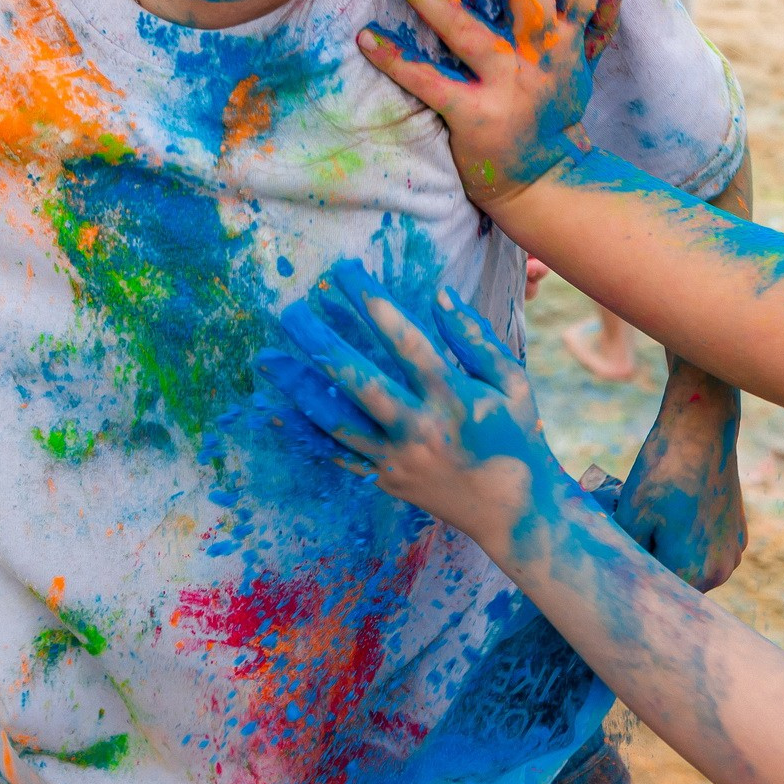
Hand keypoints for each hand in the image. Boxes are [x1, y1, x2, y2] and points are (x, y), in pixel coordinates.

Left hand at [270, 263, 572, 549]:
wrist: (513, 510)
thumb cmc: (517, 436)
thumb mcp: (512, 382)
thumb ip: (476, 338)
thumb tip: (440, 294)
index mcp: (454, 398)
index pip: (406, 342)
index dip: (372, 304)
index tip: (343, 273)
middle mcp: (421, 429)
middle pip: (359, 382)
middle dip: (321, 343)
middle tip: (289, 311)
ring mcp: (398, 458)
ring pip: (337, 422)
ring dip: (299, 388)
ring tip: (266, 360)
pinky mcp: (385, 478)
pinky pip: (337, 454)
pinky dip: (305, 433)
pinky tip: (276, 412)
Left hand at [358, 0, 626, 208]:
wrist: (546, 182)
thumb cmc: (556, 114)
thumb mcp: (585, 66)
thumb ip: (600, 20)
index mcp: (568, 37)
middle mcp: (542, 55)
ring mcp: (508, 85)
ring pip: (466, 29)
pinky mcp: (474, 116)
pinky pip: (429, 82)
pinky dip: (395, 60)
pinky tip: (365, 38)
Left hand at [616, 367, 745, 591]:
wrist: (701, 429)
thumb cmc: (663, 471)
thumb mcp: (630, 516)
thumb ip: (623, 558)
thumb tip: (611, 580)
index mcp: (696, 573)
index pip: (655, 596)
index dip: (632, 584)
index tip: (615, 568)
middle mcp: (721, 572)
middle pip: (674, 584)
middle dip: (652, 567)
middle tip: (630, 538)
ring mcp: (733, 553)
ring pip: (689, 568)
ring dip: (670, 555)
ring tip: (651, 523)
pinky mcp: (737, 534)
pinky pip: (705, 551)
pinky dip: (688, 541)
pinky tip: (674, 514)